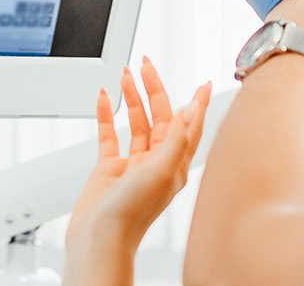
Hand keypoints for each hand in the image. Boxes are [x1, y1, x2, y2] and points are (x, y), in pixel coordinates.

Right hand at [66, 58, 211, 261]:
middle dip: (154, 90)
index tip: (203, 82)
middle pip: (160, 117)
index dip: (197, 104)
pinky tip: (104, 99)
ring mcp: (132, 165)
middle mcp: (156, 162)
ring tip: (125, 76)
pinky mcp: (109, 169)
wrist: (100, 238)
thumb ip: (176, 139)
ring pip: (136, 123)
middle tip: (147, 65)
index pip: (190, 126)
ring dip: (131, 99)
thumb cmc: (132, 213)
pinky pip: (109, 136)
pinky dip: (106, 116)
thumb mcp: (162, 171)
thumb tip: (190, 110)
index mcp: (175, 164)